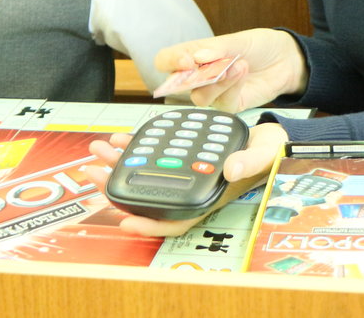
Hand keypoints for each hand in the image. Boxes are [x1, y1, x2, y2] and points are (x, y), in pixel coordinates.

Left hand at [79, 121, 289, 236]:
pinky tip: (121, 137)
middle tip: (93, 170)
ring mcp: (184, 171)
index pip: (175, 219)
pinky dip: (135, 147)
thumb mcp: (264, 155)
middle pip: (148, 198)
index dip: (148, 225)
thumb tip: (229, 169)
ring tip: (99, 148)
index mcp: (209, 196)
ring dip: (119, 163)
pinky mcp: (181, 154)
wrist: (270, 137)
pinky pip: (153, 156)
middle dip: (117, 187)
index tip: (123, 221)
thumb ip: (249, 162)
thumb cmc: (270, 152)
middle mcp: (191, 188)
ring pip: (145, 175)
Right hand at [156, 29, 307, 111]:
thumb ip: (218, 49)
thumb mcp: (239, 40)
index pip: (166, 60)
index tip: (186, 61)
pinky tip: (243, 71)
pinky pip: (223, 102)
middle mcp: (199, 76)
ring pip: (200, 97)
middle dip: (189, 78)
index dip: (170, 62)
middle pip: (177, 84)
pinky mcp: (230, 104)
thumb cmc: (258, 46)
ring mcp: (213, 92)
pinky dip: (233, 86)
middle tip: (202, 66)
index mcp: (194, 55)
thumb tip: (198, 57)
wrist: (285, 59)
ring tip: (236, 64)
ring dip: (217, 81)